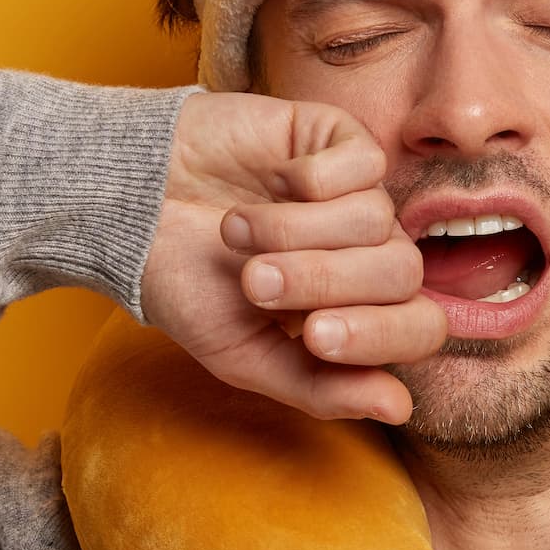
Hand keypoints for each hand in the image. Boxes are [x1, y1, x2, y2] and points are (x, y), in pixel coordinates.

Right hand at [140, 91, 445, 421]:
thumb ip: (319, 387)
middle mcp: (370, 251)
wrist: (128, 208)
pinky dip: (309, 178)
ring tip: (235, 230)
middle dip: (322, 280)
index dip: (378, 334)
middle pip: (402, 272)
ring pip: (375, 217)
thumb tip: (399, 409)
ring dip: (294, 229)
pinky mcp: (339, 140)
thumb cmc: (187, 284)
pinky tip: (270, 180)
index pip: (421, 327)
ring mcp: (359, 193)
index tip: (313, 334)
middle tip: (254, 281)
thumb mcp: (243, 355)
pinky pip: (364, 163)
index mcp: (359, 309)